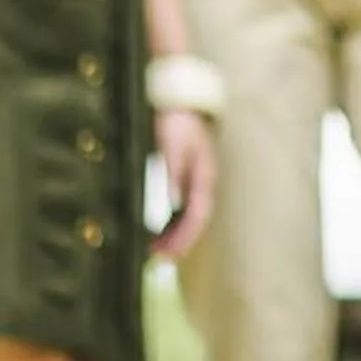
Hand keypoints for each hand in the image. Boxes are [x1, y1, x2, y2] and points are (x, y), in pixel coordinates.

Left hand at [152, 109, 217, 260]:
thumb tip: (173, 201)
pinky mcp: (185, 177)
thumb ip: (173, 171)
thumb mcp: (173, 144)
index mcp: (204, 175)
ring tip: (156, 251)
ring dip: (176, 234)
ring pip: (189, 215)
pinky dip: (172, 222)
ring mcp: (195, 179)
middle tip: (159, 260)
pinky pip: (182, 207)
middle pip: (196, 219)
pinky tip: (159, 230)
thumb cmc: (176, 120)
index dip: (186, 237)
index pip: (199, 214)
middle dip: (180, 242)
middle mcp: (202, 181)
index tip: (172, 254)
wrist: (179, 100)